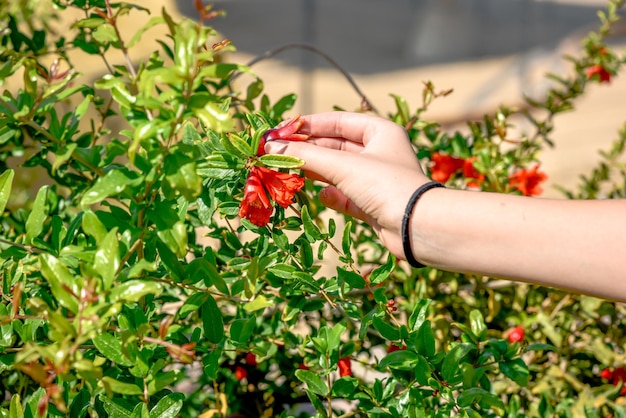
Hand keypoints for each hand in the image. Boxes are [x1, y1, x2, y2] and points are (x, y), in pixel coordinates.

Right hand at [264, 111, 430, 257]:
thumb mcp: (343, 166)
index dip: (310, 125)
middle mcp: (380, 153)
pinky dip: (332, 195)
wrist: (417, 228)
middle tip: (278, 153)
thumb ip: (307, 155)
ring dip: (316, 172)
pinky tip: (321, 196)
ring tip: (289, 173)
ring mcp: (377, 180)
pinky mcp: (374, 205)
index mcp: (380, 132)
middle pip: (336, 146)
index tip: (282, 130)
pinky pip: (346, 195)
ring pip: (339, 171)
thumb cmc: (385, 185)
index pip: (338, 121)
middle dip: (309, 150)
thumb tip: (272, 146)